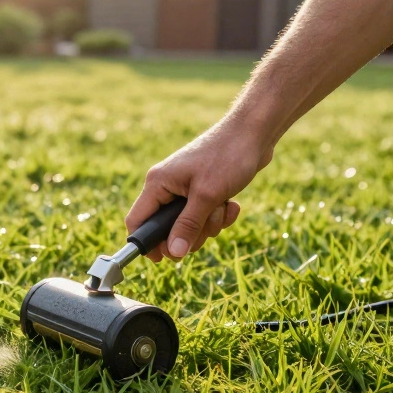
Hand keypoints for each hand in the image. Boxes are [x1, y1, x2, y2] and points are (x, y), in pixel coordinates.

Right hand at [125, 119, 272, 260]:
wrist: (254, 133)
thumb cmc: (227, 156)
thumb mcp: (207, 196)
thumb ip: (188, 226)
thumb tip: (173, 253)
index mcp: (158, 184)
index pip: (137, 221)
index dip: (146, 243)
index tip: (163, 259)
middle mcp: (168, 186)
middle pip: (167, 228)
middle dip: (190, 233)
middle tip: (206, 227)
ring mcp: (185, 188)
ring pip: (189, 224)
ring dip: (209, 224)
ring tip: (222, 206)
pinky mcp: (203, 190)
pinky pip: (205, 215)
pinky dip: (219, 215)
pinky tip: (232, 204)